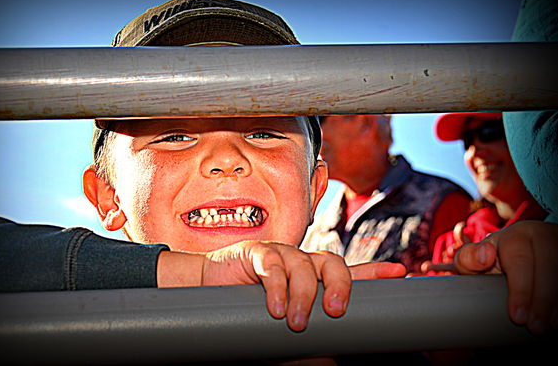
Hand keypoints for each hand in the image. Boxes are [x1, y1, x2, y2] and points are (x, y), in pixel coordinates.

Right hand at [158, 241, 404, 331]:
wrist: (207, 293)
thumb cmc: (247, 314)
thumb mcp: (278, 337)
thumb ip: (304, 348)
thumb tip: (333, 362)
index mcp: (313, 279)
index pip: (349, 273)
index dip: (374, 272)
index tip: (399, 272)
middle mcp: (302, 263)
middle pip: (333, 262)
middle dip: (340, 285)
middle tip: (335, 311)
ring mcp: (281, 254)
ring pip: (303, 264)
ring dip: (302, 295)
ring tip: (294, 322)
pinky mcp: (258, 252)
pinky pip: (274, 264)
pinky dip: (277, 286)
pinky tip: (275, 308)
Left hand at [454, 221, 557, 334]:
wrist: (524, 251)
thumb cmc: (495, 258)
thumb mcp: (477, 257)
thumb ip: (469, 258)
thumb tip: (484, 256)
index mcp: (516, 236)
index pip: (520, 260)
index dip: (520, 290)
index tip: (517, 317)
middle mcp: (541, 237)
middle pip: (547, 267)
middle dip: (541, 300)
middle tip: (536, 328)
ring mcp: (557, 245)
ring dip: (555, 301)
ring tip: (551, 325)